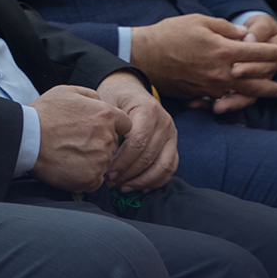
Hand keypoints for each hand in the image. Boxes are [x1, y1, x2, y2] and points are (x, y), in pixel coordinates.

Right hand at [28, 84, 126, 192]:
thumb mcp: (67, 91)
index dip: (113, 127)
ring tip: (70, 155)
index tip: (98, 131)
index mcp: (106, 114)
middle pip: (113, 145)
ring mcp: (100, 160)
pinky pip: (95, 180)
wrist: (27, 138)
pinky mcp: (91, 178)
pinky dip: (85, 176)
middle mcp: (107, 137)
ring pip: (105, 163)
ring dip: (92, 161)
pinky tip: (69, 167)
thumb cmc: (44, 113)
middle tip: (77, 143)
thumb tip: (100, 102)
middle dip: (100, 144)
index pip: (125, 125)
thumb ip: (91, 95)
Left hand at [98, 72, 178, 192]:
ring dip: (142, 181)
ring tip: (123, 187)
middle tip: (111, 182)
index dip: (122, 162)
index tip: (108, 173)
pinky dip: (156, 180)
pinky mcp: (173, 144)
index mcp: (148, 109)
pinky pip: (170, 167)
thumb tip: (103, 155)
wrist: (129, 90)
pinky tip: (139, 187)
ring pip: (163, 166)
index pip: (137, 142)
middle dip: (129, 174)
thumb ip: (107, 126)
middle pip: (149, 156)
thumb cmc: (115, 98)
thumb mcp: (107, 103)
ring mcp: (171, 133)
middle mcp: (164, 121)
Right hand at [127, 13, 276, 102]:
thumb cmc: (170, 34)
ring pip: (244, 92)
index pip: (256, 53)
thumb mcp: (199, 21)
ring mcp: (211, 86)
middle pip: (256, 78)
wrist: (145, 56)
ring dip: (262, 92)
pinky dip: (239, 97)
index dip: (271, 52)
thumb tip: (245, 35)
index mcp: (222, 50)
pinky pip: (226, 97)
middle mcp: (220, 71)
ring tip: (274, 91)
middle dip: (272, 77)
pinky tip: (245, 95)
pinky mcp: (202, 94)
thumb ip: (225, 28)